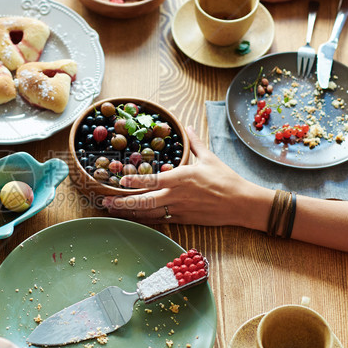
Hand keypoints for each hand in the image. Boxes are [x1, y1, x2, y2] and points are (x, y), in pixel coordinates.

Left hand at [102, 126, 265, 228]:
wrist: (241, 203)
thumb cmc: (226, 179)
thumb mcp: (209, 158)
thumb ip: (195, 143)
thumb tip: (187, 126)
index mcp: (181, 177)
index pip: (152, 180)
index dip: (134, 181)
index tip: (119, 180)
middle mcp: (177, 195)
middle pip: (144, 201)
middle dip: (123, 202)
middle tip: (105, 202)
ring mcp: (179, 210)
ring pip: (148, 213)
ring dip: (129, 212)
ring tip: (112, 211)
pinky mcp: (183, 220)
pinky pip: (159, 220)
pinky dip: (144, 219)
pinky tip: (133, 218)